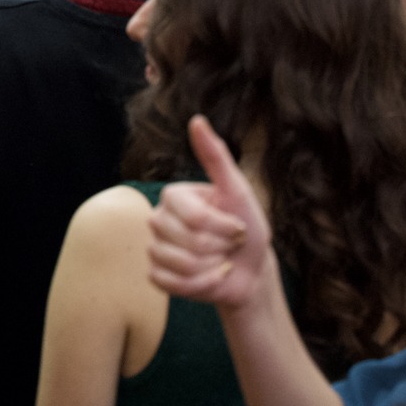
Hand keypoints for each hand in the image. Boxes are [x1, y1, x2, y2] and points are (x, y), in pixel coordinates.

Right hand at [149, 115, 272, 310]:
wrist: (250, 271)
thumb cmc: (247, 228)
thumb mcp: (237, 191)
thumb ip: (216, 156)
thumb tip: (197, 119)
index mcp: (174, 195)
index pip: (194, 217)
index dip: (223, 228)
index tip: (238, 226)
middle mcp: (158, 218)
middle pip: (187, 241)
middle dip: (219, 249)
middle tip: (228, 245)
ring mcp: (155, 247)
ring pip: (179, 264)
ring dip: (210, 269)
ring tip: (219, 261)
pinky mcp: (156, 275)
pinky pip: (169, 284)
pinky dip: (199, 286)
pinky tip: (211, 278)